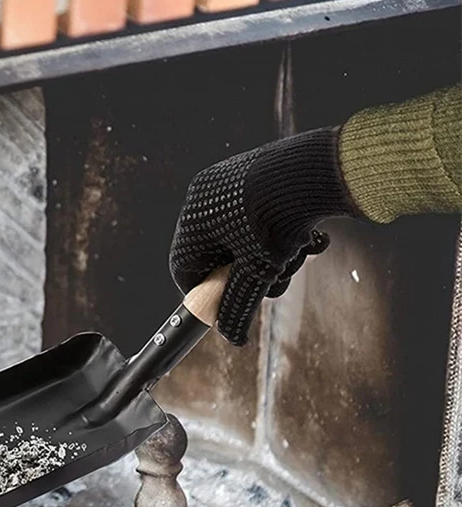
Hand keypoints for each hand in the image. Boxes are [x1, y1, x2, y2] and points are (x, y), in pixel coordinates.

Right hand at [169, 128, 357, 344]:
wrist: (322, 169)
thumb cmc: (279, 220)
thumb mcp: (257, 273)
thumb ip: (239, 307)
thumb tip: (232, 337)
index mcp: (194, 219)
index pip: (185, 268)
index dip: (207, 292)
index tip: (227, 304)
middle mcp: (206, 196)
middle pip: (218, 254)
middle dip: (248, 275)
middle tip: (272, 280)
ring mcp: (231, 181)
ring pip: (243, 238)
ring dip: (270, 257)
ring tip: (295, 255)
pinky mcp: (258, 173)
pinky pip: (260, 216)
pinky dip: (280, 234)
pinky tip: (305, 238)